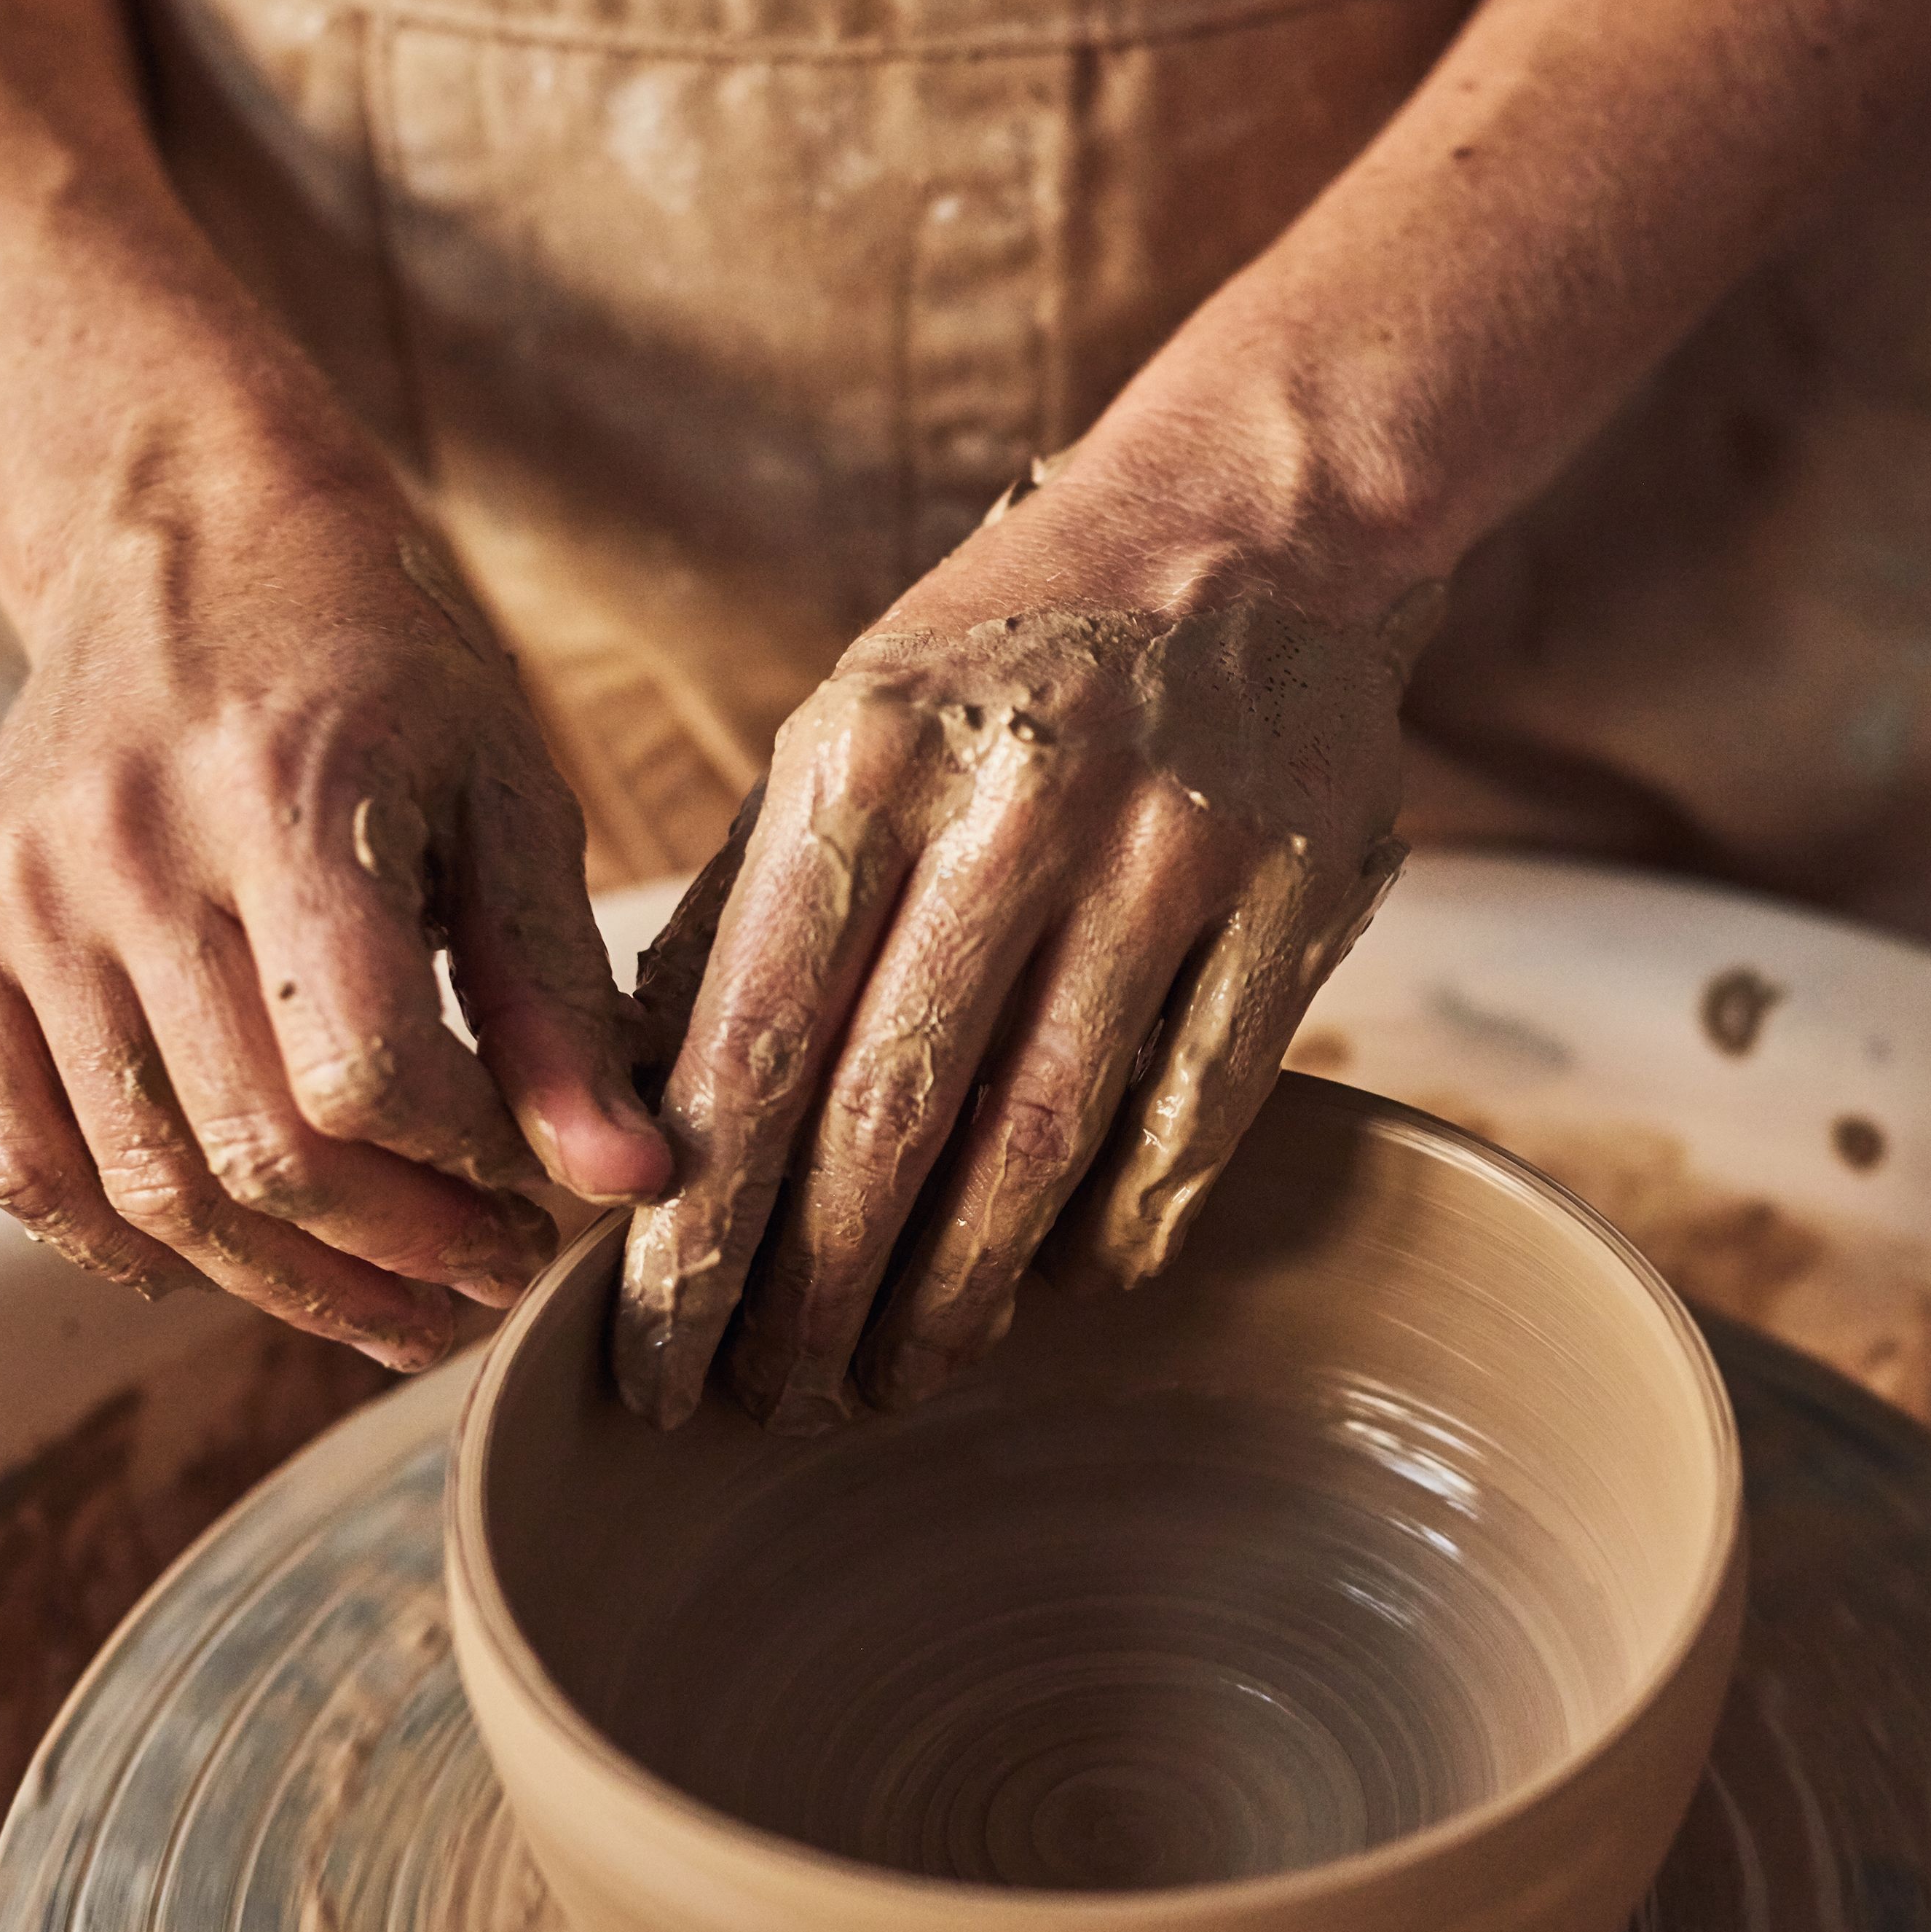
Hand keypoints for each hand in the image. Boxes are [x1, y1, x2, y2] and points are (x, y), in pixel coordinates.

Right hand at [0, 463, 672, 1369]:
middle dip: (403, 1249)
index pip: (367, 1074)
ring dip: (287, 1282)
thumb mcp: (510, 794)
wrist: (190, 531)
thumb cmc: (387, 666)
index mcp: (278, 795)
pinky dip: (120, 1244)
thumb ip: (560, 996)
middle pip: (260, 1148)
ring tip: (401, 1305)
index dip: (471, 1164)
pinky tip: (231, 1260)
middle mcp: (123, 850)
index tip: (539, 1178)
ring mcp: (21, 896)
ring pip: (148, 1183)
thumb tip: (630, 1184)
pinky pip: (19, 1156)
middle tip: (493, 1271)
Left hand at [615, 485, 1433, 1428]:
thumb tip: (637, 1122)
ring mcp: (1171, 852)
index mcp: (870, 755)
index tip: (646, 1353)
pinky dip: (1112, 1231)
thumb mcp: (851, 733)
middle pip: (888, 1113)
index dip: (694, 1226)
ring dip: (953, 1296)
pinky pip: (1189, 1119)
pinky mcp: (1293, 901)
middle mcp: (1018, 801)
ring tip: (888, 1382)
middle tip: (762, 1408)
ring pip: (1039, 1138)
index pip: (752, 1040)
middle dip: (807, 1293)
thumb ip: (751, 911)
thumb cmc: (1009, 655)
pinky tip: (1052, 1295)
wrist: (1253, 523)